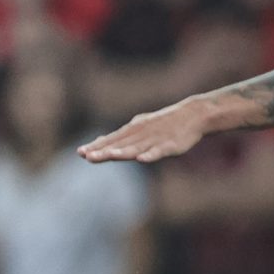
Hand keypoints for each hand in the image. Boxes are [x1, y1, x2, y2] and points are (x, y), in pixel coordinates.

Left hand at [80, 99, 209, 163]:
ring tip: (109, 156)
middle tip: (86, 156)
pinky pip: (160, 151)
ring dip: (122, 152)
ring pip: (136, 148)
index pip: (111, 140)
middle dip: (103, 150)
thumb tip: (96, 143)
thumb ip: (118, 138)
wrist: (193, 114)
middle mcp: (140, 134)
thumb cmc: (162, 123)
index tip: (80, 152)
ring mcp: (155, 139)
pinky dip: (151, 155)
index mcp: (132, 130)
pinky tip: (142, 159)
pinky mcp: (171, 145)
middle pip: (120, 144)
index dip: (96, 146)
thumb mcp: (138, 127)